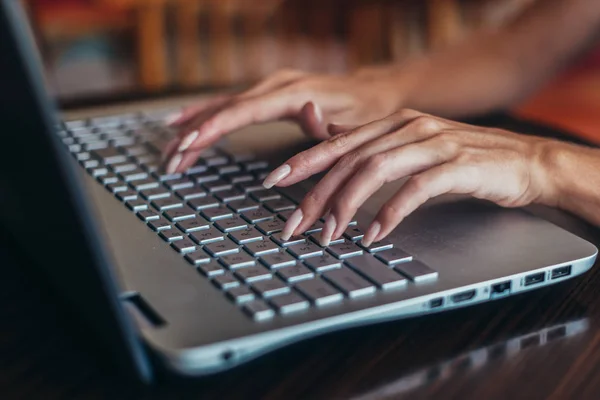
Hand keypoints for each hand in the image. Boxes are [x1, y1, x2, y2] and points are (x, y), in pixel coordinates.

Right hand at [162, 68, 404, 172]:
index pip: (242, 111)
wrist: (370, 90)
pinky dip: (204, 116)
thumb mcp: (353, 121)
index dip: (212, 128)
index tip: (188, 144)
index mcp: (291, 93)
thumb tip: (307, 113)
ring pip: (221, 106)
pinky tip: (183, 123)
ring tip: (168, 150)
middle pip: (223, 108)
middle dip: (194, 134)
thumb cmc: (363, 110)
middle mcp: (274, 86)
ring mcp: (268, 88)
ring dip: (193, 128)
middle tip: (170, 159)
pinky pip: (228, 105)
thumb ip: (328, 125)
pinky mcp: (266, 94)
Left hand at [263, 109, 561, 246]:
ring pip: (375, 170)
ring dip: (347, 204)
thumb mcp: (414, 150)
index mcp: (394, 122)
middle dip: (316, 193)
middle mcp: (409, 127)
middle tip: (295, 224)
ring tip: (330, 234)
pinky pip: (415, 188)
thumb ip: (376, 151)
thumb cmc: (465, 160)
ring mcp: (434, 143)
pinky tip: (374, 233)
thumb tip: (334, 156)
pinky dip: (390, 212)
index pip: (339, 142)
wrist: (526, 162)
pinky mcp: (458, 164)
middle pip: (350, 159)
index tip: (275, 182)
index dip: (304, 161)